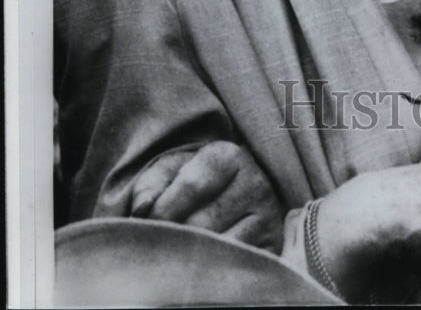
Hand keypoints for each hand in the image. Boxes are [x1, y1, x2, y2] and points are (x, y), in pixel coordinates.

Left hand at [130, 141, 284, 252]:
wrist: (240, 191)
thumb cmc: (198, 180)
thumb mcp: (174, 169)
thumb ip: (152, 182)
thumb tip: (141, 210)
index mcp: (228, 156)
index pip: (192, 185)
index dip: (163, 209)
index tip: (146, 223)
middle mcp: (255, 183)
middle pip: (202, 223)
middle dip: (174, 237)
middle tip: (159, 244)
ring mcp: (268, 216)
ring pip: (219, 249)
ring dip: (191, 257)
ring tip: (177, 254)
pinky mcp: (272, 246)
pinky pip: (235, 267)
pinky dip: (213, 270)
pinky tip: (200, 265)